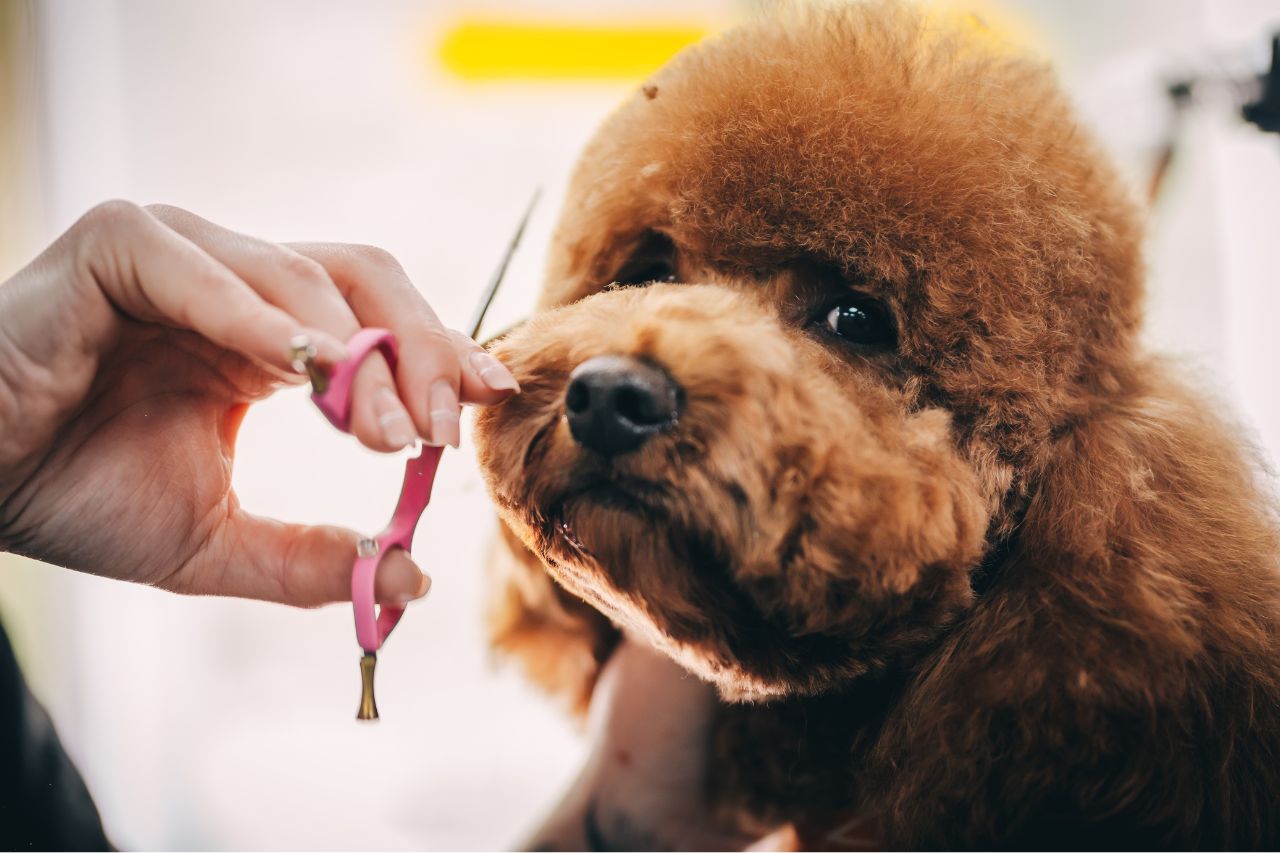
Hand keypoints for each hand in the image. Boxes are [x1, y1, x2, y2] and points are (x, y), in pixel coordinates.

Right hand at [0, 201, 519, 605]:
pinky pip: (200, 267)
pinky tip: (303, 371)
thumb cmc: (77, 498)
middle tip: (438, 429)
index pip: (381, 318)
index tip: (492, 396)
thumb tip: (411, 578)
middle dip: (418, 350)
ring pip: (303, 273)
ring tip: (377, 430)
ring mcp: (178, 255)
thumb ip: (309, 560)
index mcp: (267, 337)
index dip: (442, 350)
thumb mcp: (215, 543)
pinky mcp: (116, 246)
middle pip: (365, 279)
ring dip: (355, 353)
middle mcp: (236, 284)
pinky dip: (258, 315)